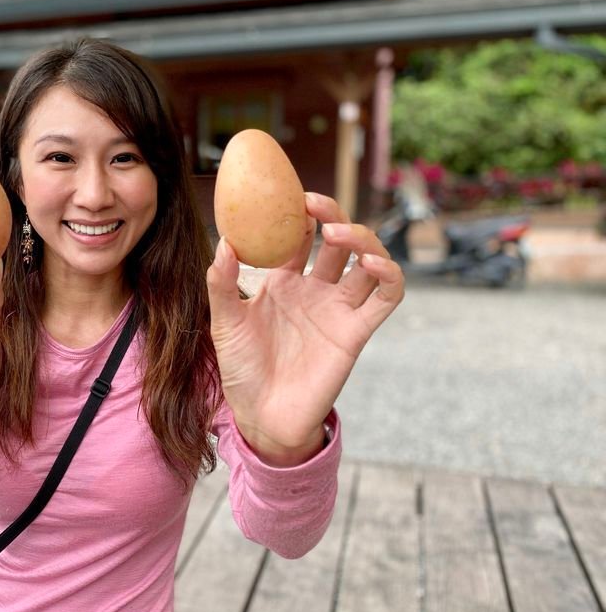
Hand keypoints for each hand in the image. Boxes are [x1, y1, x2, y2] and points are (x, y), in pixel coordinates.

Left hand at [206, 192, 404, 465]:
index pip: (299, 236)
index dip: (300, 213)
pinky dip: (389, 275)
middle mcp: (316, 290)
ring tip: (341, 234)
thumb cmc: (241, 370)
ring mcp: (339, 309)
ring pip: (367, 261)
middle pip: (337, 241)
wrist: (262, 416)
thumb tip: (224, 242)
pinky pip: (386, 297)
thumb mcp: (224, 324)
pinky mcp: (357, 331)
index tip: (291, 195)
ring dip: (363, 239)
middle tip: (317, 206)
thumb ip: (222, 285)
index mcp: (284, 282)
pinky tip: (373, 262)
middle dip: (333, 216)